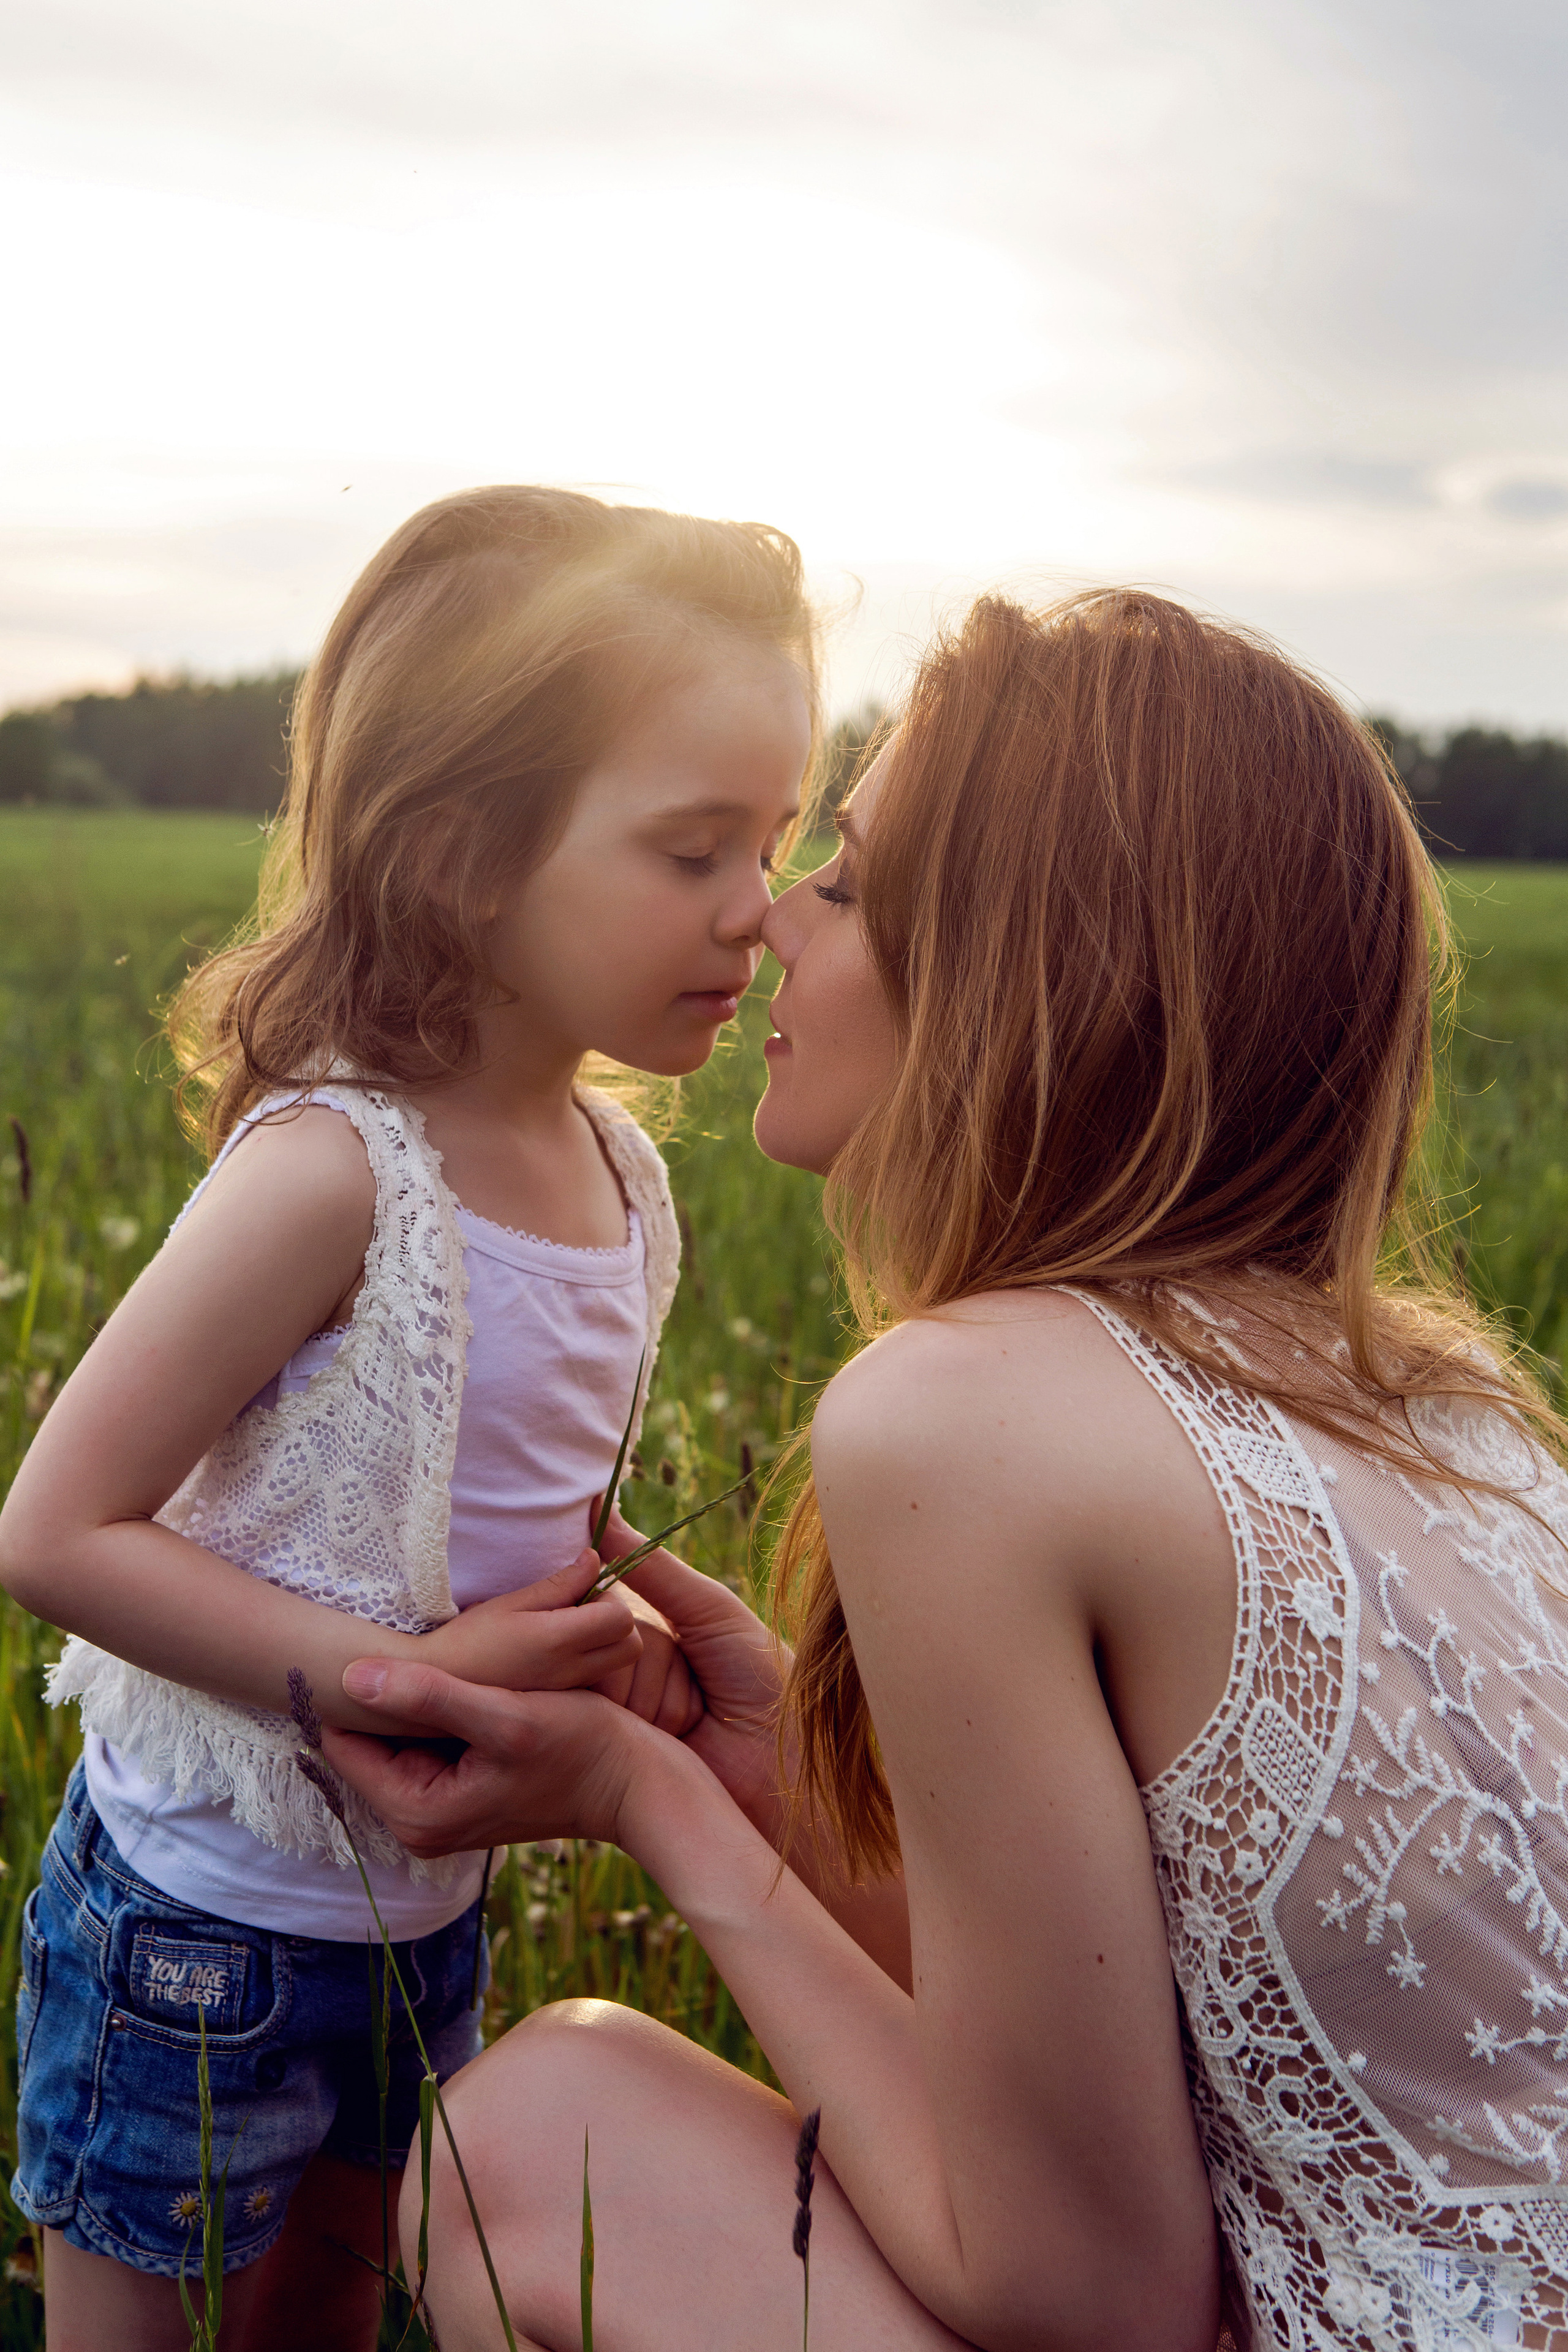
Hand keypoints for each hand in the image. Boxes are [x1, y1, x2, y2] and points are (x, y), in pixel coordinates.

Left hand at [321, 1663, 653, 1856]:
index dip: (353, 1694)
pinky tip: (466, 1677)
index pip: (345, 1745)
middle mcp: (420, 1823)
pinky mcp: (465, 1793)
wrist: (638, 1782)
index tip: (371, 1645)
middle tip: (413, 1642)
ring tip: (442, 1655)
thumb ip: (430, 1696)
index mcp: (416, 1813)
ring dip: (416, 1699)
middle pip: (370, 1743)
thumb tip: (351, 1677)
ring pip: (401, 1738)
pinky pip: (429, 1743)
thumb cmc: (582, 1749)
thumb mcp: (505, 1716)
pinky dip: (440, 1710)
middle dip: (386, 1695)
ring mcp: (443, 1810)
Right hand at [418, 1549, 639, 1693]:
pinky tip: (558, 1652)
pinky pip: (596, 1680)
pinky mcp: (561, 1703)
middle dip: (616, 1622)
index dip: (609, 1598)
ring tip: (568, 1629)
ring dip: (605, 1642)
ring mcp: (568, 1692)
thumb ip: (559, 1585)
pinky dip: (590, 1662)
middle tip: (581, 1609)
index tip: (582, 1590)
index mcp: (558, 1642)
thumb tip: (595, 1560)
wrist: (439, 1685)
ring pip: (617, 1665)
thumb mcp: (511, 1603)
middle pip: (631, 1645)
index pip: (622, 1619)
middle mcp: (571, 1672)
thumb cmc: (468, 1638)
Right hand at [593, 1505, 791, 1826]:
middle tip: (697, 1677)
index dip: (600, 1602)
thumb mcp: (710, 1610)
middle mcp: (625, 1677)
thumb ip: (651, 1567)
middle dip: (648, 1655)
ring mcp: (620, 1720)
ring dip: (652, 1693)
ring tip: (695, 1716)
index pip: (596, 1605)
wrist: (789, 1757)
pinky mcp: (619, 1757)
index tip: (611, 1599)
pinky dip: (643, 1717)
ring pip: (595, 1680)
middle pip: (592, 1642)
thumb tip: (600, 1508)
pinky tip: (678, 1730)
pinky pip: (600, 1720)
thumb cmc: (763, 1675)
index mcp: (646, 1638)